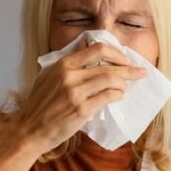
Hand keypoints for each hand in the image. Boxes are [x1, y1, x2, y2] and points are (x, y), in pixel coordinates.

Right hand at [16, 41, 147, 151]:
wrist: (30, 129)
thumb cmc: (40, 103)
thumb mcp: (49, 75)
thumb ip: (69, 60)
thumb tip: (87, 41)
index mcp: (62, 63)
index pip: (96, 48)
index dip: (116, 52)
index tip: (125, 59)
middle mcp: (69, 75)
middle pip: (107, 65)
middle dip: (128, 68)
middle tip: (141, 72)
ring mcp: (75, 92)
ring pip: (110, 79)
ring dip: (124, 82)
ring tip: (127, 87)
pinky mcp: (81, 110)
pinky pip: (107, 97)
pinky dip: (117, 95)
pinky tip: (119, 97)